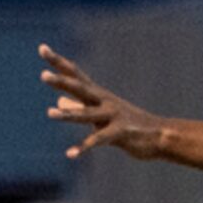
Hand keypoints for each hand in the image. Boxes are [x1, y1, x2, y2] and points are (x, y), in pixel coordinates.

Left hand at [40, 45, 163, 160]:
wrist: (160, 135)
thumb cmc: (129, 124)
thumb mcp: (101, 114)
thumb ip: (79, 106)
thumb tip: (59, 101)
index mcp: (97, 94)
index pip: (74, 73)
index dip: (57, 62)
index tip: (42, 48)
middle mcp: (104, 100)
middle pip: (79, 88)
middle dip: (61, 82)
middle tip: (43, 75)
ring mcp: (112, 115)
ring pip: (86, 114)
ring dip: (67, 115)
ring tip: (49, 113)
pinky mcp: (119, 133)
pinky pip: (98, 140)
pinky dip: (83, 147)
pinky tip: (70, 154)